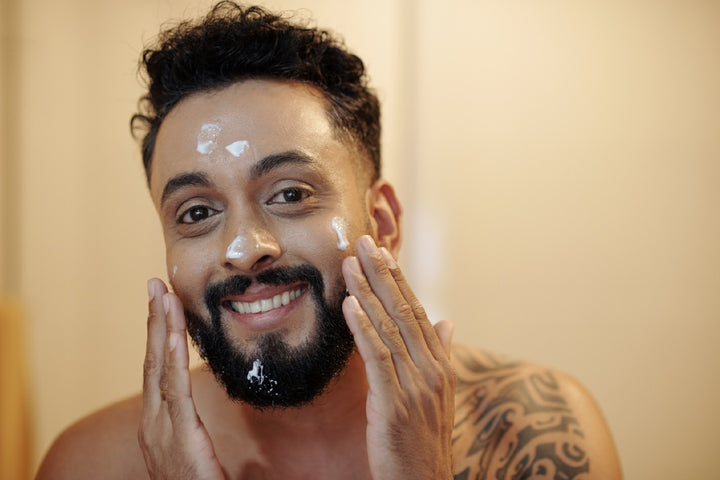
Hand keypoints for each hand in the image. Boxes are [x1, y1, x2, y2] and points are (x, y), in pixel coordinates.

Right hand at [139, 278, 225, 478]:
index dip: (155, 334)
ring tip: (163, 295)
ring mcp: (161, 427)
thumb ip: (189, 426)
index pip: (154, 369)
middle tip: (155, 284)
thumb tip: (195, 410)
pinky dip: (171, 360)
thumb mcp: (187, 450)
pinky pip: (175, 391)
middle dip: (153, 320)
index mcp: (155, 422)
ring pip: (160, 368)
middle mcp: (152, 420)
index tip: (158, 303)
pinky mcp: (180, 435)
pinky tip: (172, 335)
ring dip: (162, 328)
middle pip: (151, 359)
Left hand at [342, 236, 455, 479]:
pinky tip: (350, 305)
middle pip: (404, 311)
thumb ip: (440, 354)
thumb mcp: (438, 394)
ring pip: (389, 328)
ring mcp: (415, 386)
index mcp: (440, 364)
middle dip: (382, 274)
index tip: (382, 252)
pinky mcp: (394, 404)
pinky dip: (364, 329)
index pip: (417, 311)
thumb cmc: (424, 440)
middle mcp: (432, 369)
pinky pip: (378, 358)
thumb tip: (447, 321)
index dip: (398, 280)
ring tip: (350, 264)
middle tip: (364, 242)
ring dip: (368, 293)